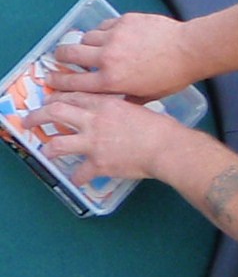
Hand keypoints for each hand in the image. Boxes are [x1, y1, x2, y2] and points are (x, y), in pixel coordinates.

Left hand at [23, 92, 185, 185]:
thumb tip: (119, 114)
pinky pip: (79, 173)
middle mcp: (94, 121)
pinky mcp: (98, 164)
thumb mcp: (139, 108)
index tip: (52, 101)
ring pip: (57, 143)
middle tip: (30, 121)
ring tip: (46, 151)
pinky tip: (78, 179)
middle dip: (38, 116)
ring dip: (48, 148)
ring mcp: (93, 143)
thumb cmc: (161, 128)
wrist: (167, 148)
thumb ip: (122, 109)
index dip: (59, 98)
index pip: (74, 97)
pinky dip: (77, 177)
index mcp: (106, 105)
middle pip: (55, 113)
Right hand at [47, 13, 196, 101]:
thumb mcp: (148, 96)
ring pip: (86, 37)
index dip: (58, 82)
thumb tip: (114, 102)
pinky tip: (112, 35)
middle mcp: (107, 58)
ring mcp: (114, 36)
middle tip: (60, 57)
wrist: (190, 50)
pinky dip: (104, 31)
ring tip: (93, 46)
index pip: (73, 83)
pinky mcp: (124, 20)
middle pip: (69, 54)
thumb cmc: (172, 77)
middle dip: (60, 56)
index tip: (50, 81)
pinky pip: (104, 25)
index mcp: (111, 81)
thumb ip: (126, 98)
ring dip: (86, 43)